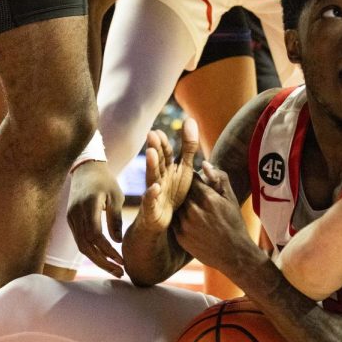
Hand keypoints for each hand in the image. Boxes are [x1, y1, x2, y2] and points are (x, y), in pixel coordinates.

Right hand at [67, 160, 125, 275]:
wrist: (86, 169)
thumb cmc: (105, 181)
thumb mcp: (116, 196)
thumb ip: (116, 219)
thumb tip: (117, 242)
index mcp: (89, 206)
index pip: (95, 235)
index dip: (108, 251)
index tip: (122, 260)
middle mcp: (76, 213)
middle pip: (86, 245)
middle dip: (103, 262)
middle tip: (120, 273)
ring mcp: (71, 217)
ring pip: (82, 246)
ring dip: (98, 260)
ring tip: (114, 270)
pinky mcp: (70, 220)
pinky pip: (79, 240)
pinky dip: (92, 251)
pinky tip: (104, 259)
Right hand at [140, 118, 199, 233]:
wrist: (160, 221)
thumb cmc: (172, 192)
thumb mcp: (184, 169)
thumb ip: (188, 147)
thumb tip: (190, 119)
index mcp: (166, 169)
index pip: (165, 153)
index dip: (163, 143)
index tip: (159, 131)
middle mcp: (158, 178)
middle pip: (158, 162)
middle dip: (155, 148)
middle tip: (152, 134)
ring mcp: (154, 193)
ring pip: (152, 178)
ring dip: (152, 166)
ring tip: (152, 154)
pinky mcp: (151, 209)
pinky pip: (151, 201)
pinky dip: (152, 194)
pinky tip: (155, 188)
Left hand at [175, 162, 260, 274]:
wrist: (235, 254)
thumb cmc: (235, 224)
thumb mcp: (231, 199)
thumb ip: (219, 178)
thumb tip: (204, 163)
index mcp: (207, 198)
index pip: (191, 178)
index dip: (194, 180)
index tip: (197, 182)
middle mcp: (194, 210)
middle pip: (181, 192)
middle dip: (186, 192)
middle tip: (195, 197)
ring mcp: (185, 225)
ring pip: (176, 206)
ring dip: (182, 205)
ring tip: (194, 210)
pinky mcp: (180, 237)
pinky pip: (174, 220)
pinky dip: (180, 219)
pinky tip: (191, 222)